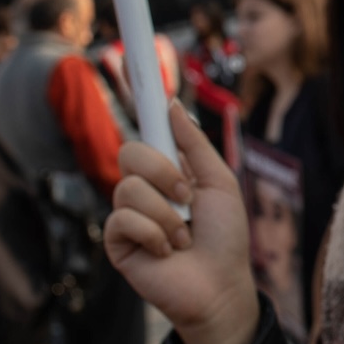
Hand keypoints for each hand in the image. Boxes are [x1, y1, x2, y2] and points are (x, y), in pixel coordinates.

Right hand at [105, 103, 258, 343]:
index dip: (138, 97)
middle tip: (188, 197)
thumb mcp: (220, 182)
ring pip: (129, 187)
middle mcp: (145, 186)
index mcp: (170, 168)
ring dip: (167, 213)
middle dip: (165, 172)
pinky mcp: (117, 241)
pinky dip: (155, 233)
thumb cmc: (227, 236)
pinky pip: (123, 218)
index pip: (147, 130)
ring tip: (183, 235)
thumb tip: (173, 103)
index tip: (129, 58)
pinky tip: (167, 251)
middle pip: (132, 151)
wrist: (221, 285)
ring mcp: (128, 213)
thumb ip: (194, 145)